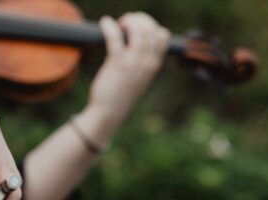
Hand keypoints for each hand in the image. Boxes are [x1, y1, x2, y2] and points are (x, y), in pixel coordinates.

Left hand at [86, 13, 169, 132]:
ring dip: (127, 21)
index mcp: (154, 65)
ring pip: (137, 30)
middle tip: (126, 23)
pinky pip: (115, 37)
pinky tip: (105, 23)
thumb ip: (143, 60)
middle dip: (139, 19)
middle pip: (151, 28)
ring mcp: (133, 63)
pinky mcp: (117, 64)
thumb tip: (137, 40)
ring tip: (118, 25)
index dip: (151, 26)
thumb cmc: (121, 94)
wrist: (109, 113)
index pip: (163, 36)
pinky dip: (109, 26)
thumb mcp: (139, 77)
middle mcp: (147, 62)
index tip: (138, 28)